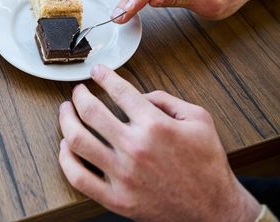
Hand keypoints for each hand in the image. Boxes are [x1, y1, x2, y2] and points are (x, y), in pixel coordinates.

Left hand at [58, 64, 260, 220]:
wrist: (213, 211)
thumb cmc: (207, 164)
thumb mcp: (199, 119)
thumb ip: (166, 100)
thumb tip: (138, 95)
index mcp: (155, 126)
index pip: (119, 91)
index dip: (104, 76)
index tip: (97, 71)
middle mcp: (135, 148)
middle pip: (91, 112)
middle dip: (79, 95)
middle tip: (78, 91)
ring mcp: (123, 175)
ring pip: (77, 141)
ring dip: (65, 121)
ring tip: (66, 112)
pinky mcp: (116, 199)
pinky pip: (79, 178)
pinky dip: (65, 159)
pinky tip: (65, 147)